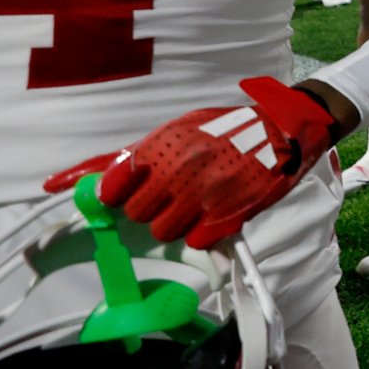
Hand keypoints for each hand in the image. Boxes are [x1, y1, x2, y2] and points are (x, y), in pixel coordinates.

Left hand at [43, 77, 339, 245]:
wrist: (286, 128)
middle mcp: (182, 169)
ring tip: (193, 206)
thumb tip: (81, 179)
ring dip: (175, 223)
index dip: (115, 195)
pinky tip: (214, 214)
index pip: (112, 186)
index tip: (123, 195)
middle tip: (168, 197)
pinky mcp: (230, 215)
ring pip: (163, 231)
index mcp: (166, 144)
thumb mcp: (183, 127)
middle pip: (136, 213)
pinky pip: (196, 241)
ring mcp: (206, 194)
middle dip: (148, 208)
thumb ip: (138, 153)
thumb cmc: (229, 127)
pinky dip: (202, 233)